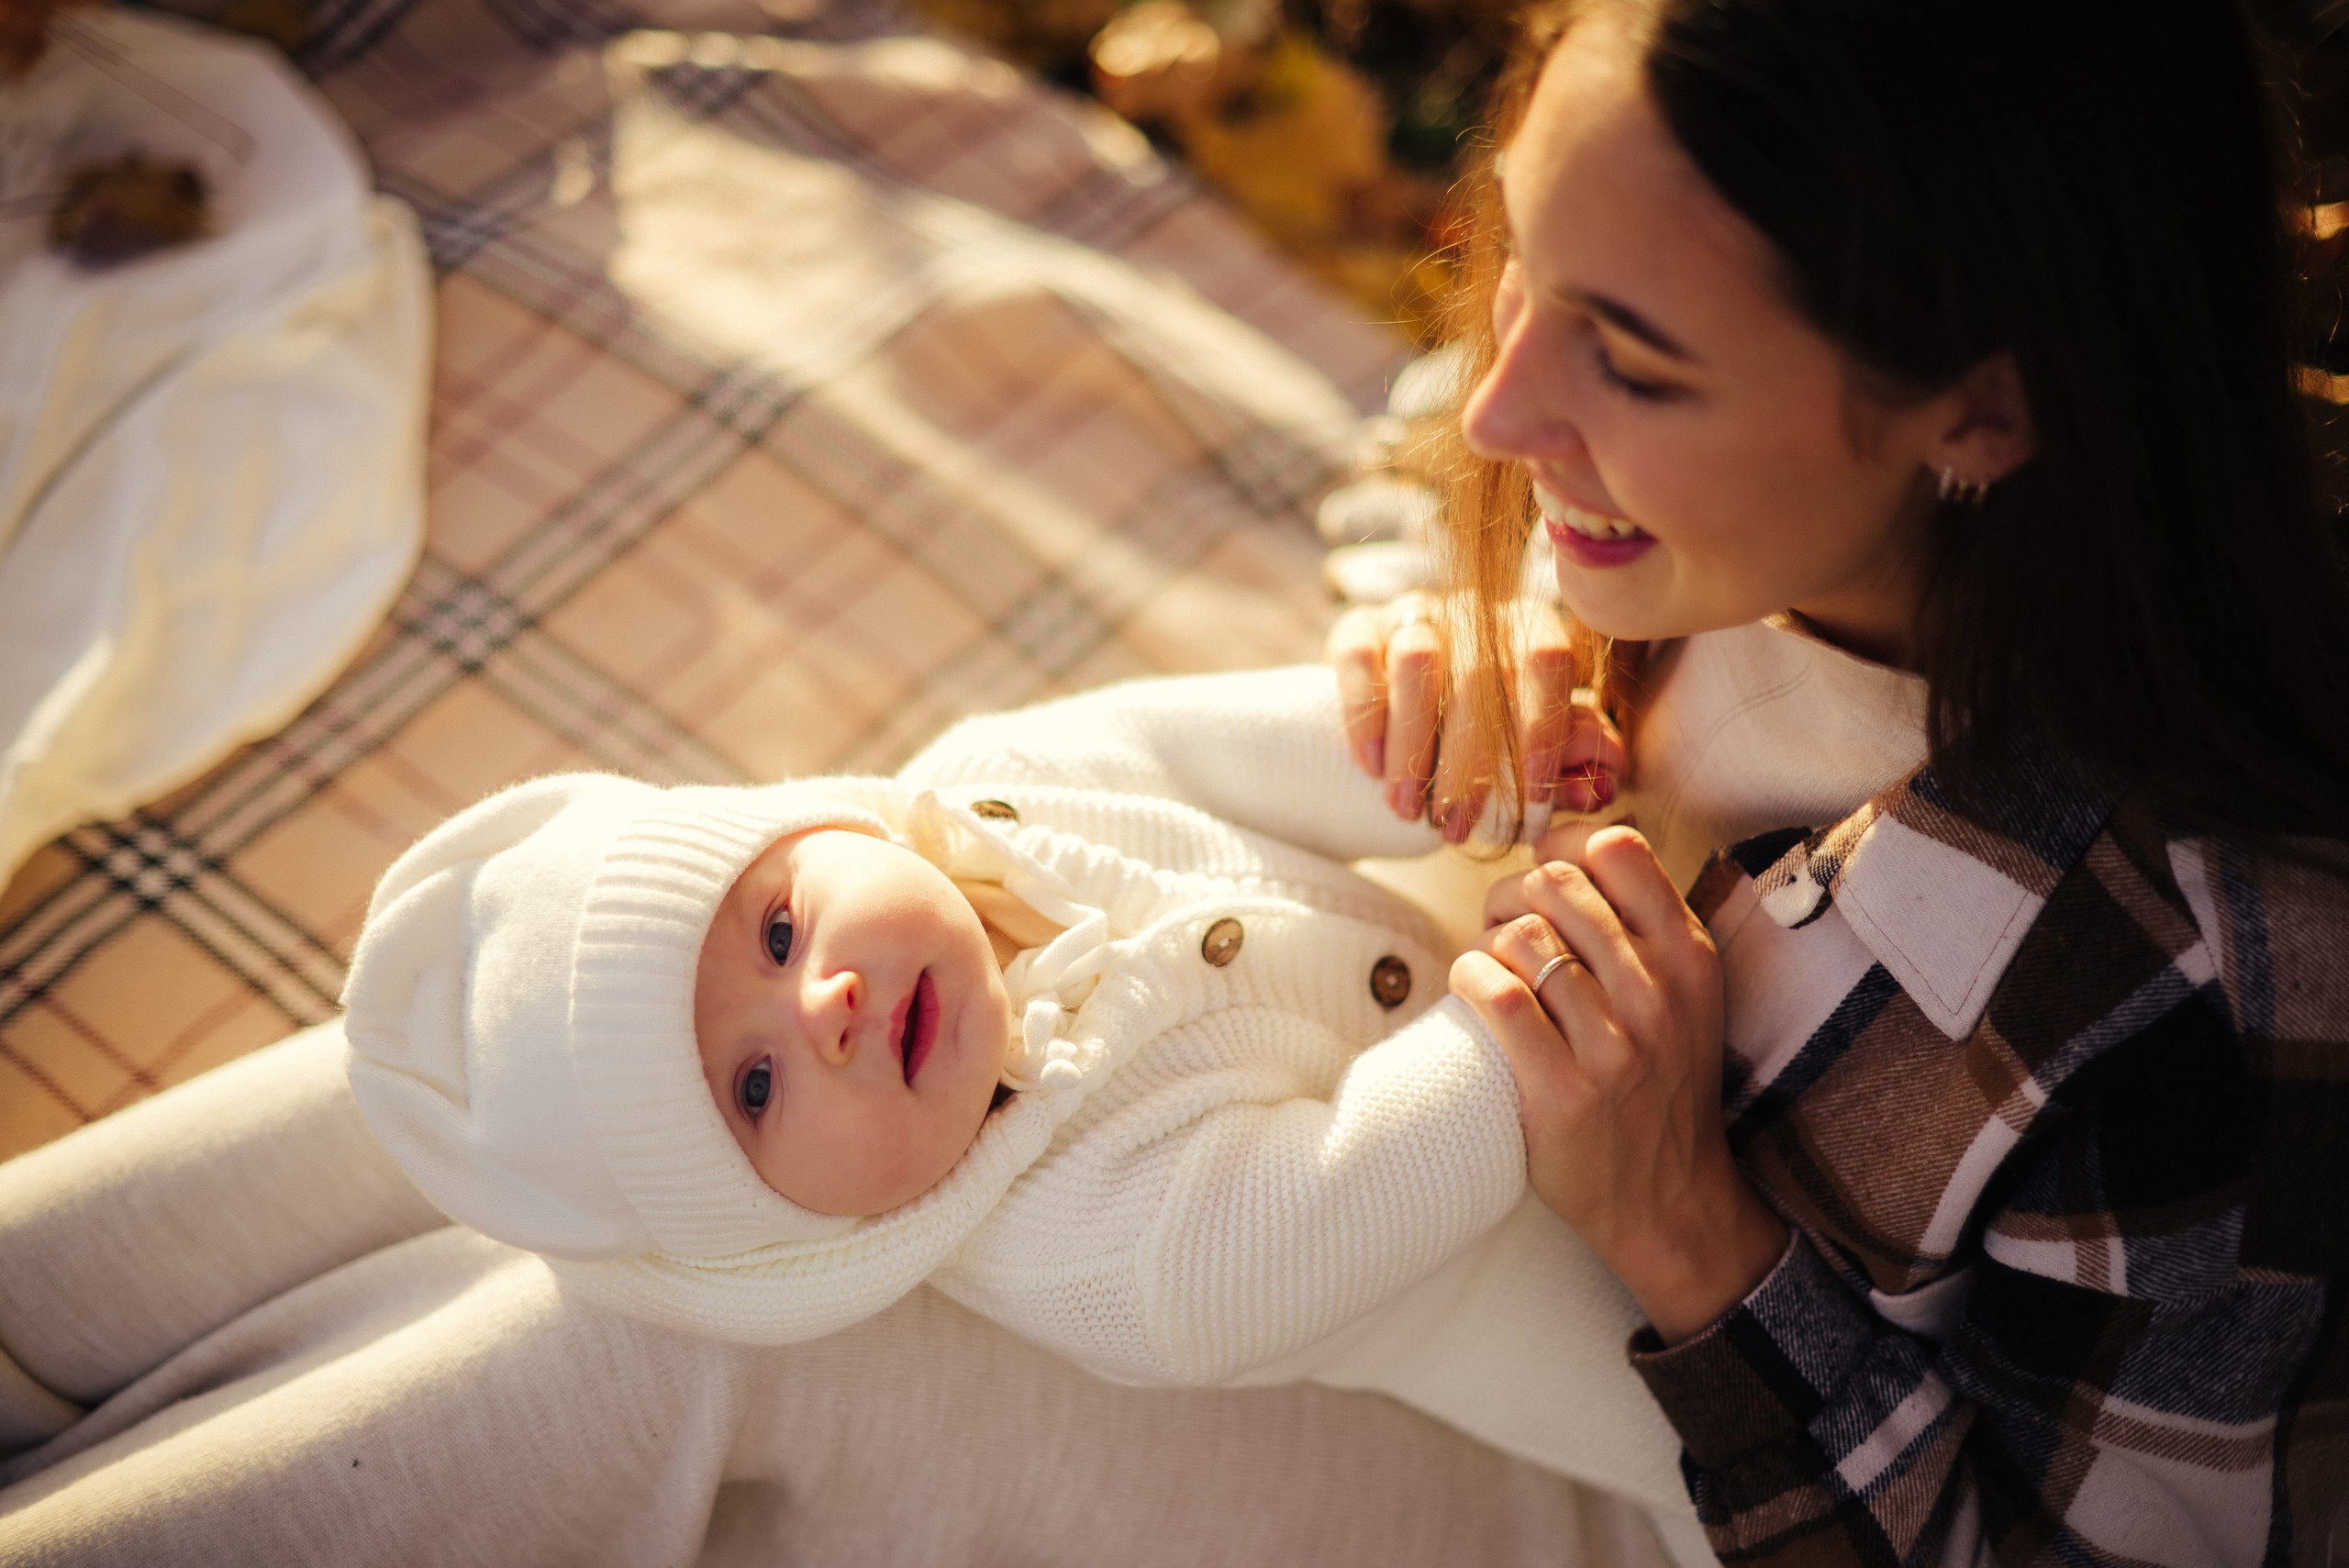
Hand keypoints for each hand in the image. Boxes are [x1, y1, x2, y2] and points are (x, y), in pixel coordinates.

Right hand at [1325, 592, 1624, 841]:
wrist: (1405, 738)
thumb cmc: (1485, 749)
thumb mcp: (1530, 762)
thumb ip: (1568, 772)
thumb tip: (1600, 791)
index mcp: (1532, 631)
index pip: (1547, 658)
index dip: (1543, 725)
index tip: (1532, 795)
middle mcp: (1476, 612)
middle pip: (1480, 670)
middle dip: (1470, 760)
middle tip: (1459, 824)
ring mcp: (1415, 614)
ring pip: (1418, 660)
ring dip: (1413, 743)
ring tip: (1407, 807)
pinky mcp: (1358, 626)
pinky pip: (1359, 655)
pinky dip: (1365, 715)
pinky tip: (1372, 767)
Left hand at [1451, 826, 1787, 1344]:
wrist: (1668, 1200)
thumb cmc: (1658, 1086)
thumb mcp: (1684, 998)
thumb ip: (1643, 926)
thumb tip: (1566, 848)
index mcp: (1690, 957)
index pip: (1617, 849)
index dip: (1561, 849)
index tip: (1540, 880)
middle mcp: (1659, 993)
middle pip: (1556, 884)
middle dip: (1512, 895)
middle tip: (1501, 929)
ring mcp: (1614, 1045)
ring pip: (1523, 935)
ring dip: (1487, 941)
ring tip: (1490, 968)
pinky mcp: (1564, 1090)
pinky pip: (1499, 996)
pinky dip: (1470, 977)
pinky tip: (1472, 989)